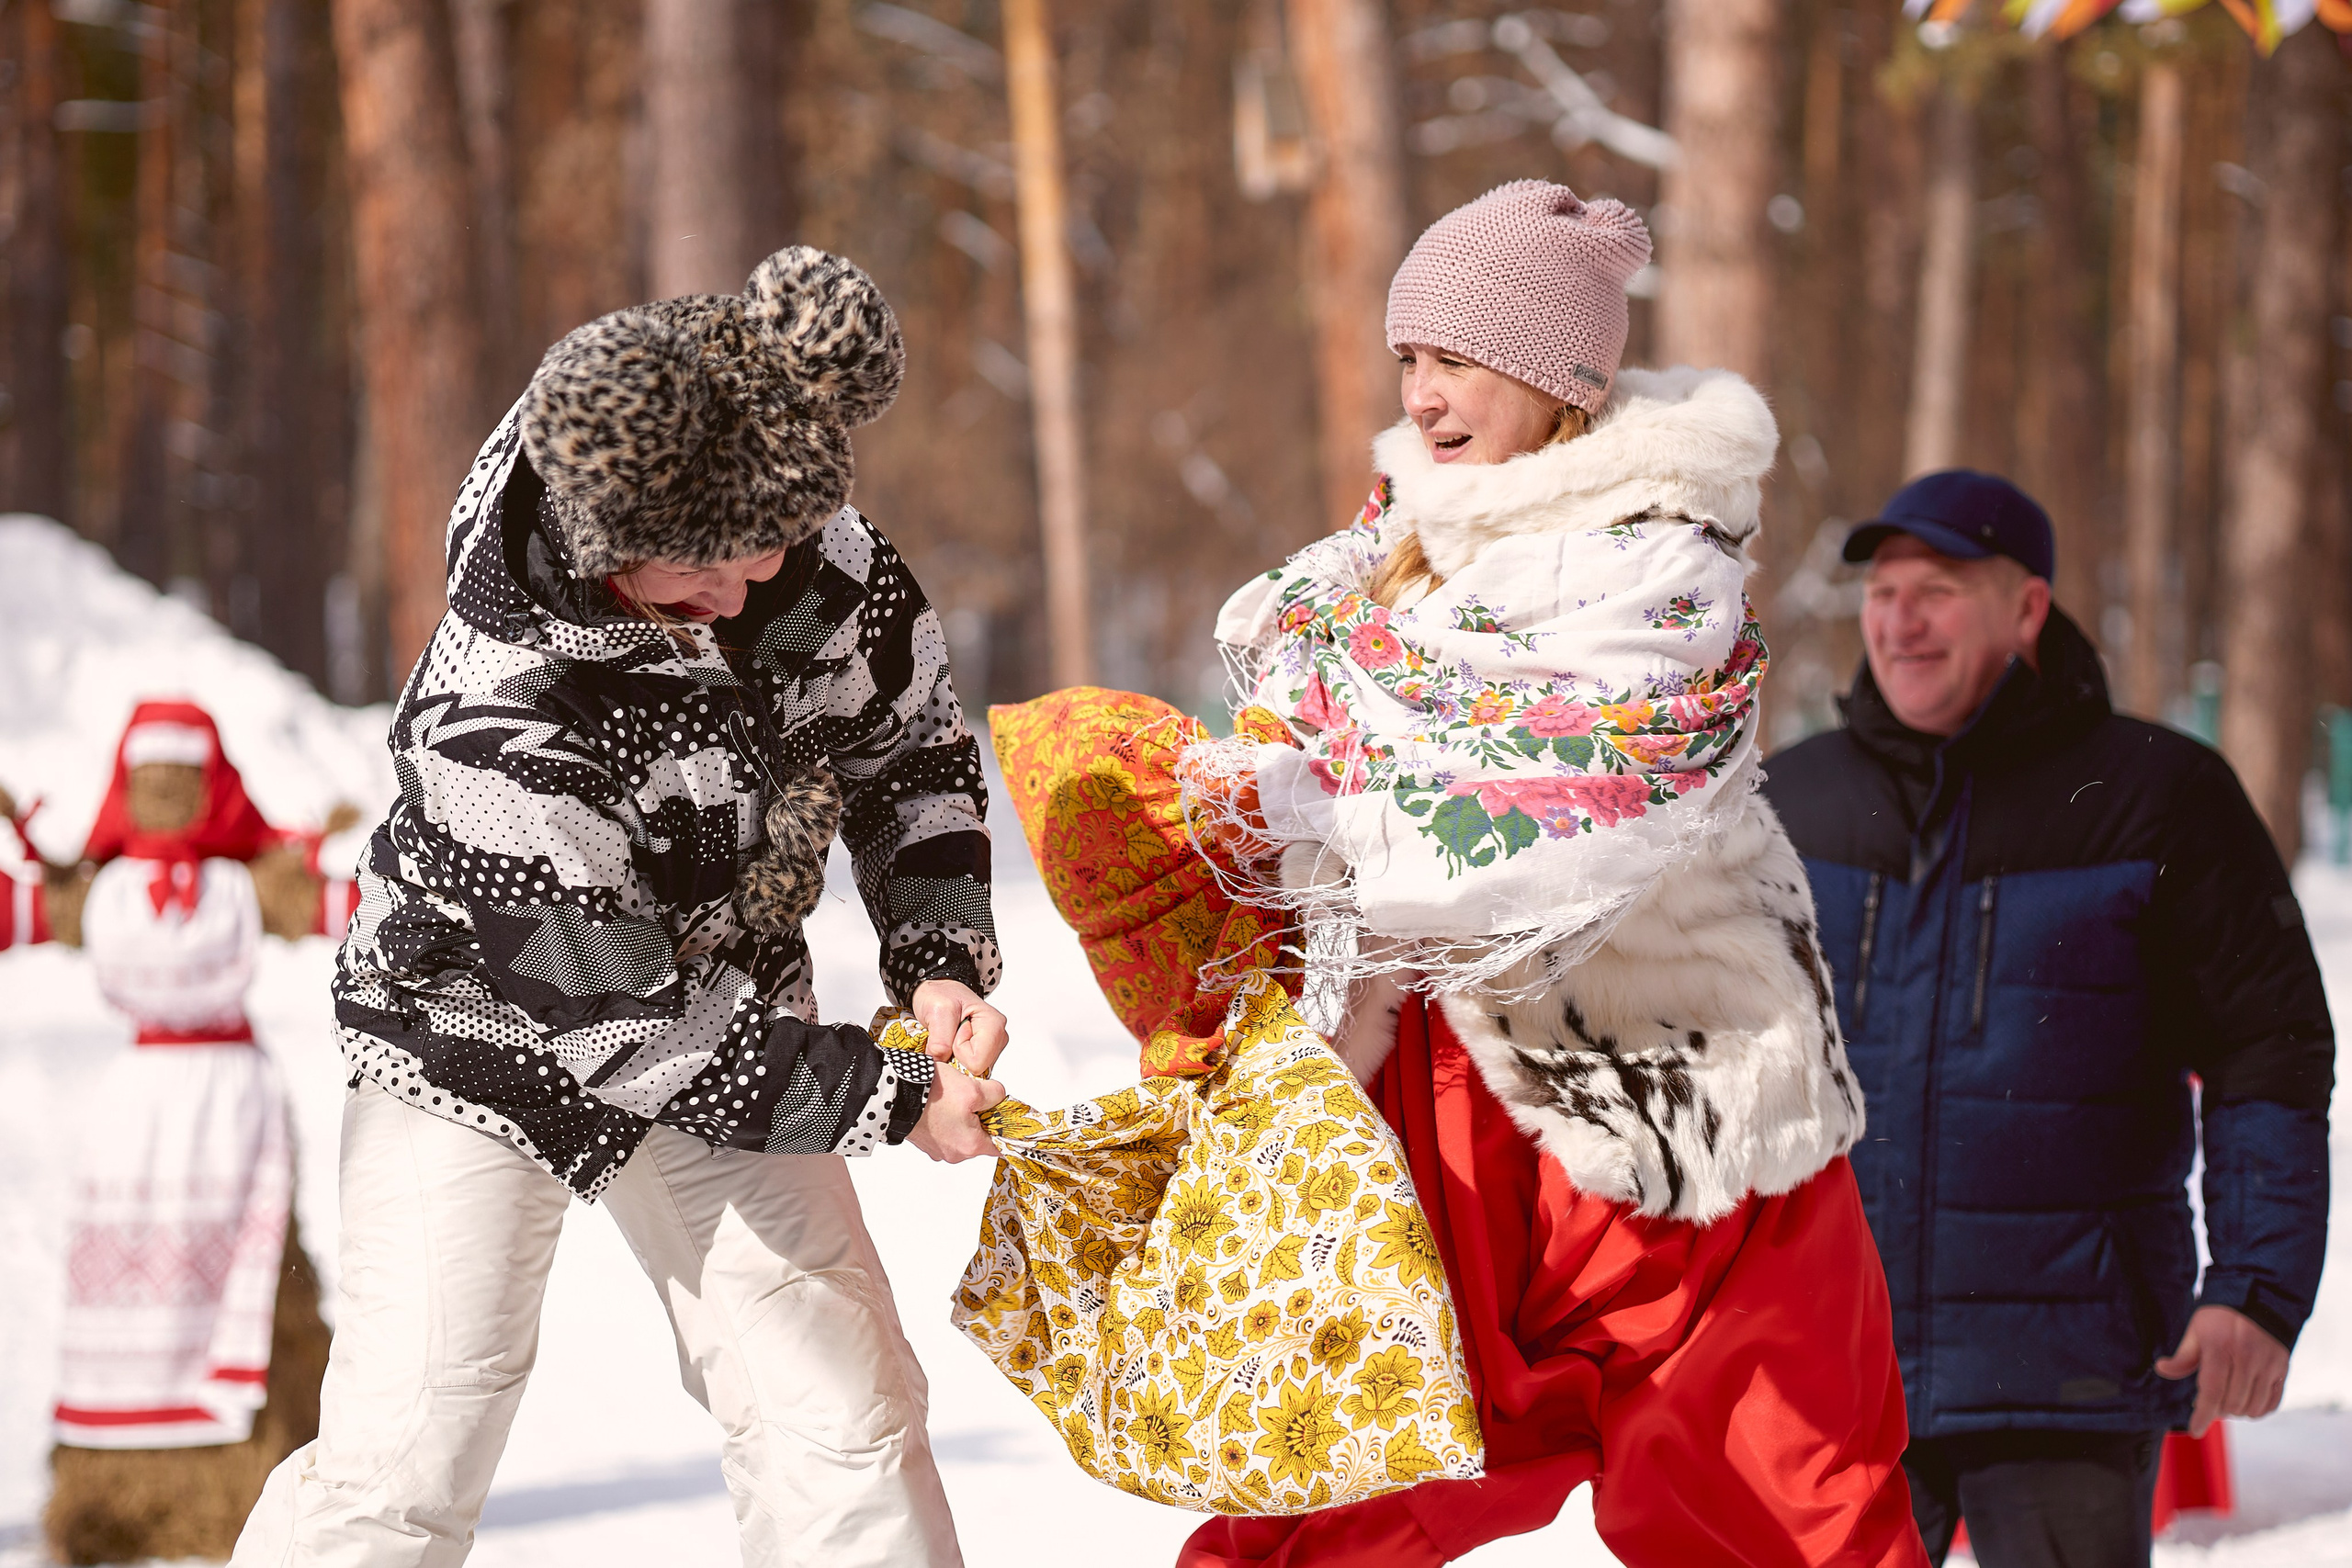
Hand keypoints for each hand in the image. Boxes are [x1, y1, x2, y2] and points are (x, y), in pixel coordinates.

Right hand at [906, 1063, 1004, 1162]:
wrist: (892, 1095)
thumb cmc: (931, 1095)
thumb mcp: (974, 1088)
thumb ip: (996, 1094)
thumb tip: (998, 1097)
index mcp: (970, 1146)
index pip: (1000, 1144)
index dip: (1006, 1127)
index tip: (1006, 1113)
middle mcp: (954, 1153)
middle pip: (980, 1136)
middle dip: (981, 1116)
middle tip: (976, 1096)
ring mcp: (937, 1148)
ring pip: (962, 1131)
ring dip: (962, 1115)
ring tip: (953, 1096)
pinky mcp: (924, 1140)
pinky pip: (944, 1129)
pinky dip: (946, 1117)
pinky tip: (941, 1101)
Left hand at [909, 978, 1008, 1075]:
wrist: (939, 991)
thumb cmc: (941, 995)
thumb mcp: (938, 1010)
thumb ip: (940, 1040)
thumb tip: (940, 1064)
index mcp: (994, 1025)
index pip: (977, 1062)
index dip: (958, 1051)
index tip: (952, 1032)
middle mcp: (998, 1037)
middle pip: (977, 1069)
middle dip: (957, 1057)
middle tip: (950, 1035)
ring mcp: (992, 1047)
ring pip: (973, 1071)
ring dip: (955, 1058)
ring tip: (950, 1037)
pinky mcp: (984, 1053)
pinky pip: (969, 1069)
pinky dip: (956, 1059)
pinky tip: (953, 1043)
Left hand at [2155, 1304, 2289, 1435]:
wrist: (2258, 1299)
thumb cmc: (2221, 1317)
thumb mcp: (2197, 1330)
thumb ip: (2183, 1356)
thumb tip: (2162, 1369)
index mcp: (2220, 1347)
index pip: (2212, 1391)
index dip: (2202, 1415)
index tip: (2194, 1431)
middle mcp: (2247, 1357)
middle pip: (2231, 1403)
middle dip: (2217, 1410)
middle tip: (2209, 1403)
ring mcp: (2268, 1365)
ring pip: (2252, 1407)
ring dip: (2237, 1412)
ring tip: (2227, 1400)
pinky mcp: (2282, 1369)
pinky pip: (2272, 1403)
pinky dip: (2258, 1410)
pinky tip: (2246, 1402)